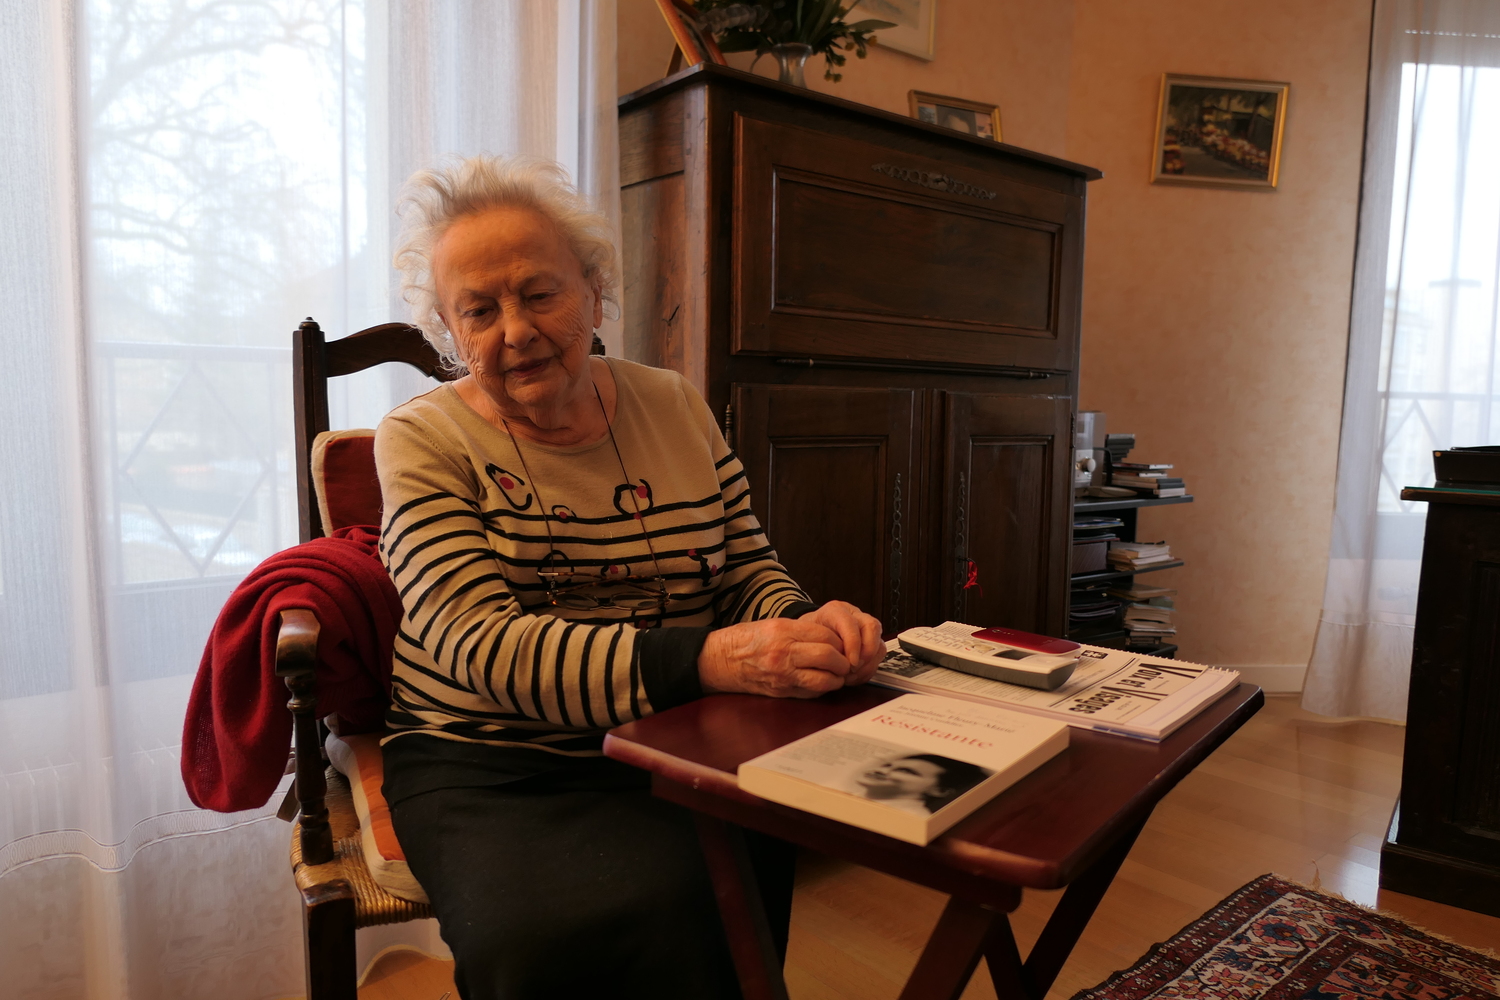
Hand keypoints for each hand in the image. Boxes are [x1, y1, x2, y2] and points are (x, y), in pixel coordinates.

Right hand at [698, 618, 852, 697]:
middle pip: (828, 656)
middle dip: (842, 660)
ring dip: (836, 678)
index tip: (842, 643)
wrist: (722, 660)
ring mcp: (783, 675)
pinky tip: (821, 682)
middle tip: (844, 661)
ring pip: (824, 679)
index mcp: (783, 632)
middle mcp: (784, 653)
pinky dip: (822, 688)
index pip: (825, 635)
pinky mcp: (782, 691)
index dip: (839, 640)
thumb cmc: (748, 640)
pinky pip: (812, 692)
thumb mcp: (775, 625)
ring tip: (836, 673)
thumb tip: (832, 638)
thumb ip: (803, 631)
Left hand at [798, 600, 883, 685]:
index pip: (851, 623)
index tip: (850, 663)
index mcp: (836, 611)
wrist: (809, 637)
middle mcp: (854, 615)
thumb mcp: (805, 638)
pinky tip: (854, 676)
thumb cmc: (807, 637)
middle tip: (852, 669)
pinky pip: (878, 655)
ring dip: (868, 664)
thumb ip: (817, 645)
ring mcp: (864, 628)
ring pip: (879, 643)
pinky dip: (868, 669)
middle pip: (872, 628)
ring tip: (851, 675)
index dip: (853, 643)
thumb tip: (834, 661)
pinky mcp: (871, 642)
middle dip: (866, 654)